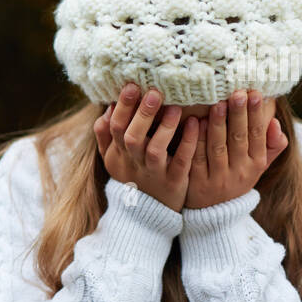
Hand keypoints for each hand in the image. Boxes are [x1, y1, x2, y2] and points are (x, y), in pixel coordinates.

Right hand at [96, 82, 199, 211]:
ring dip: (165, 128)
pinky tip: (196, 124)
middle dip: (141, 114)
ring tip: (175, 107)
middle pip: (131, 137)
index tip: (132, 85)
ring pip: (155, 150)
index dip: (122, 107)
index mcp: (117, 154)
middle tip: (154, 91)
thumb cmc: (131, 177)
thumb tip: (106, 108)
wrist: (146, 216)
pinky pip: (181, 161)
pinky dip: (188, 143)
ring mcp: (153, 173)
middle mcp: (133, 163)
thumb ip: (106, 135)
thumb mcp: (112, 159)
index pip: (114, 128)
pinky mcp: (174, 182)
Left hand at [185, 89, 286, 208]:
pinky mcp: (197, 183)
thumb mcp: (259, 166)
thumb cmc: (237, 178)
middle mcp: (239, 172)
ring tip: (218, 103)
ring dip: (218, 125)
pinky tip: (196, 122)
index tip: (255, 93)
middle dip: (239, 114)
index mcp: (256, 164)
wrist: (215, 213)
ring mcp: (217, 179)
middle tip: (237, 92)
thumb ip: (272, 145)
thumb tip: (275, 122)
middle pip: (238, 139)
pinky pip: (196, 158)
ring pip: (218, 148)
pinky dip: (196, 140)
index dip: (256, 114)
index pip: (257, 136)